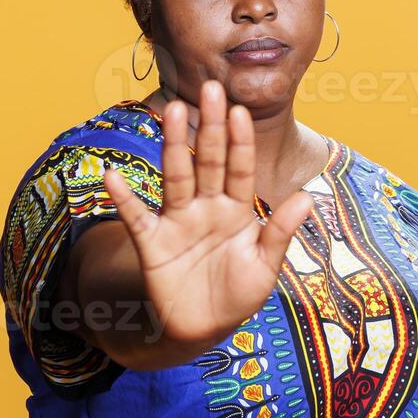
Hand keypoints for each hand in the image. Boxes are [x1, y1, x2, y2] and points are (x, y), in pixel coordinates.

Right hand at [101, 80, 313, 350]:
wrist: (202, 329)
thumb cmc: (237, 296)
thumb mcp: (265, 268)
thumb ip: (280, 233)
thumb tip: (306, 198)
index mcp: (238, 210)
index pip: (240, 168)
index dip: (240, 141)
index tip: (240, 110)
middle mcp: (207, 207)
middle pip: (209, 160)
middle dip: (211, 127)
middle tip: (210, 88)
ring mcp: (178, 221)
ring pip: (177, 175)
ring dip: (175, 145)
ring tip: (173, 111)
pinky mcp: (153, 243)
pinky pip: (136, 217)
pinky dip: (124, 198)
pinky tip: (112, 176)